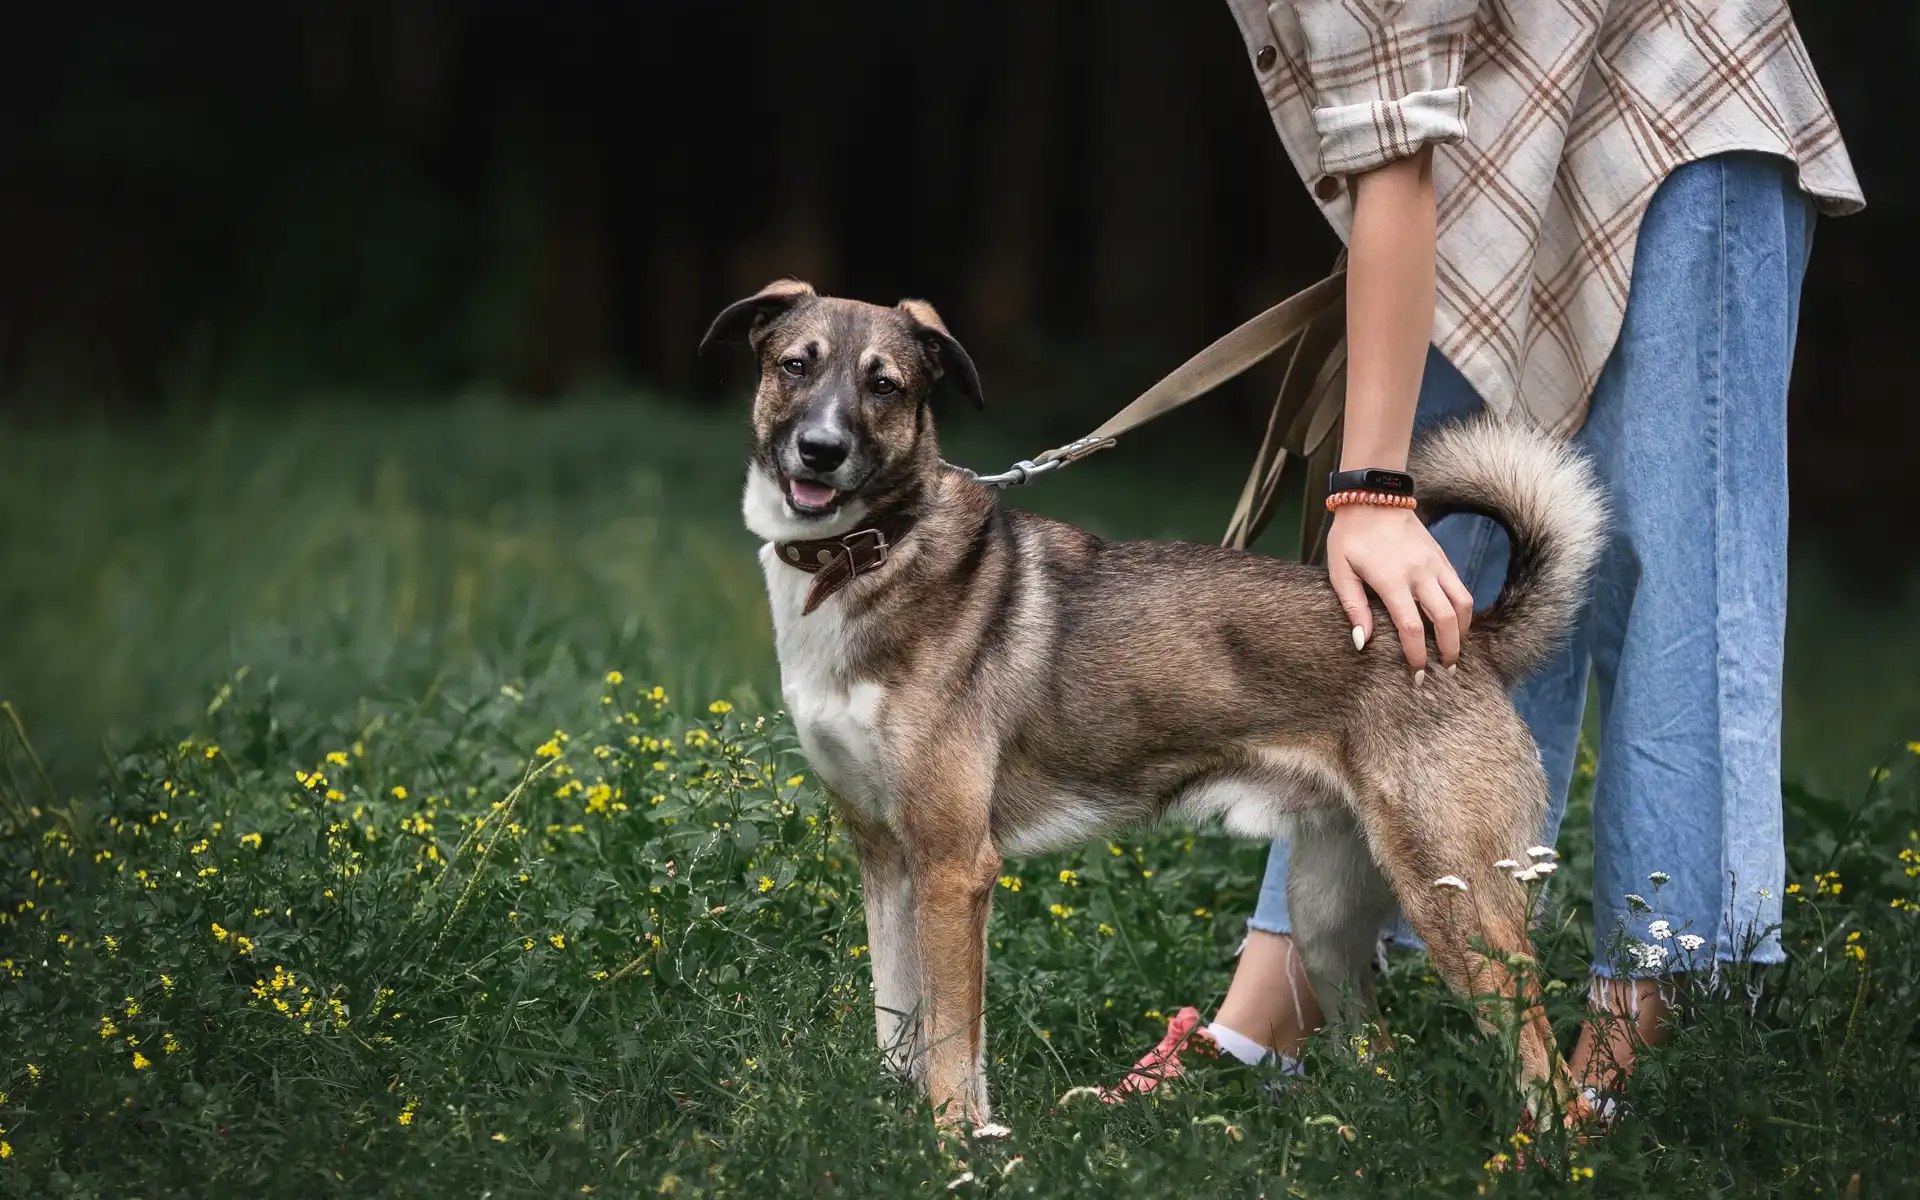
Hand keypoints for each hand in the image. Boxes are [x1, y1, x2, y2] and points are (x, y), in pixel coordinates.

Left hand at [1325, 504, 1473, 672]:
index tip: (1418, 673)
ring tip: (1455, 649)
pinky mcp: (1442, 557)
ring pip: (1462, 602)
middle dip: (1448, 649)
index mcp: (1392, 579)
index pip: (1412, 626)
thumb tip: (1363, 642)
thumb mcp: (1340, 571)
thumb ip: (1353, 607)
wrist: (1373, 497)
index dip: (1417, 654)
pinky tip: (1454, 623)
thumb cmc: (1350, 536)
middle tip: (1445, 670)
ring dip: (1462, 630)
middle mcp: (1420, 572)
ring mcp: (1435, 563)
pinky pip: (1460, 587)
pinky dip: (1462, 609)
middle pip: (1445, 619)